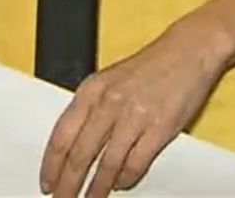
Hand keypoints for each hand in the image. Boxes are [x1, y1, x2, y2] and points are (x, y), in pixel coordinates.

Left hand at [40, 15, 226, 196]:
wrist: (189, 50)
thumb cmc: (150, 66)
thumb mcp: (110, 80)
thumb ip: (91, 109)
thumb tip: (72, 146)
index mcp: (93, 89)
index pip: (62, 134)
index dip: (51, 164)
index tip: (46, 183)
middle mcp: (110, 102)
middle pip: (80, 154)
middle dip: (68, 184)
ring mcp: (135, 115)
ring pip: (107, 164)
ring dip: (97, 189)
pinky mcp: (159, 127)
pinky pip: (136, 163)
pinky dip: (126, 178)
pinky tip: (122, 183)